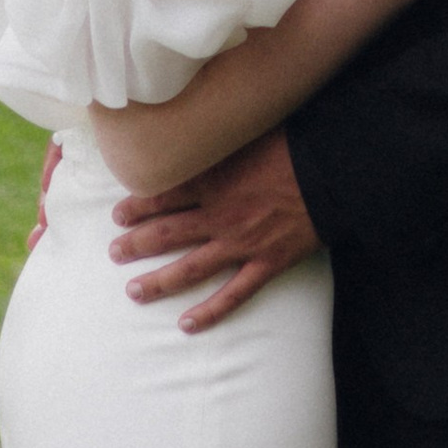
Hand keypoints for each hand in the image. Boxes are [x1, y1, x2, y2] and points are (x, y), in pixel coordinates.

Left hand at [110, 127, 320, 331]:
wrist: (334, 171)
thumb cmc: (295, 145)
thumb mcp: (252, 131)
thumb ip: (222, 136)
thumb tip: (200, 122)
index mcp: (216, 180)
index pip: (165, 195)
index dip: (138, 205)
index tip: (117, 213)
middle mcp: (221, 215)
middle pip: (168, 233)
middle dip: (137, 244)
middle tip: (114, 252)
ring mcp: (242, 243)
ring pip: (191, 268)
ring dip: (159, 281)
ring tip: (134, 292)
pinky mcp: (266, 262)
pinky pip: (233, 294)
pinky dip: (210, 312)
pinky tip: (187, 325)